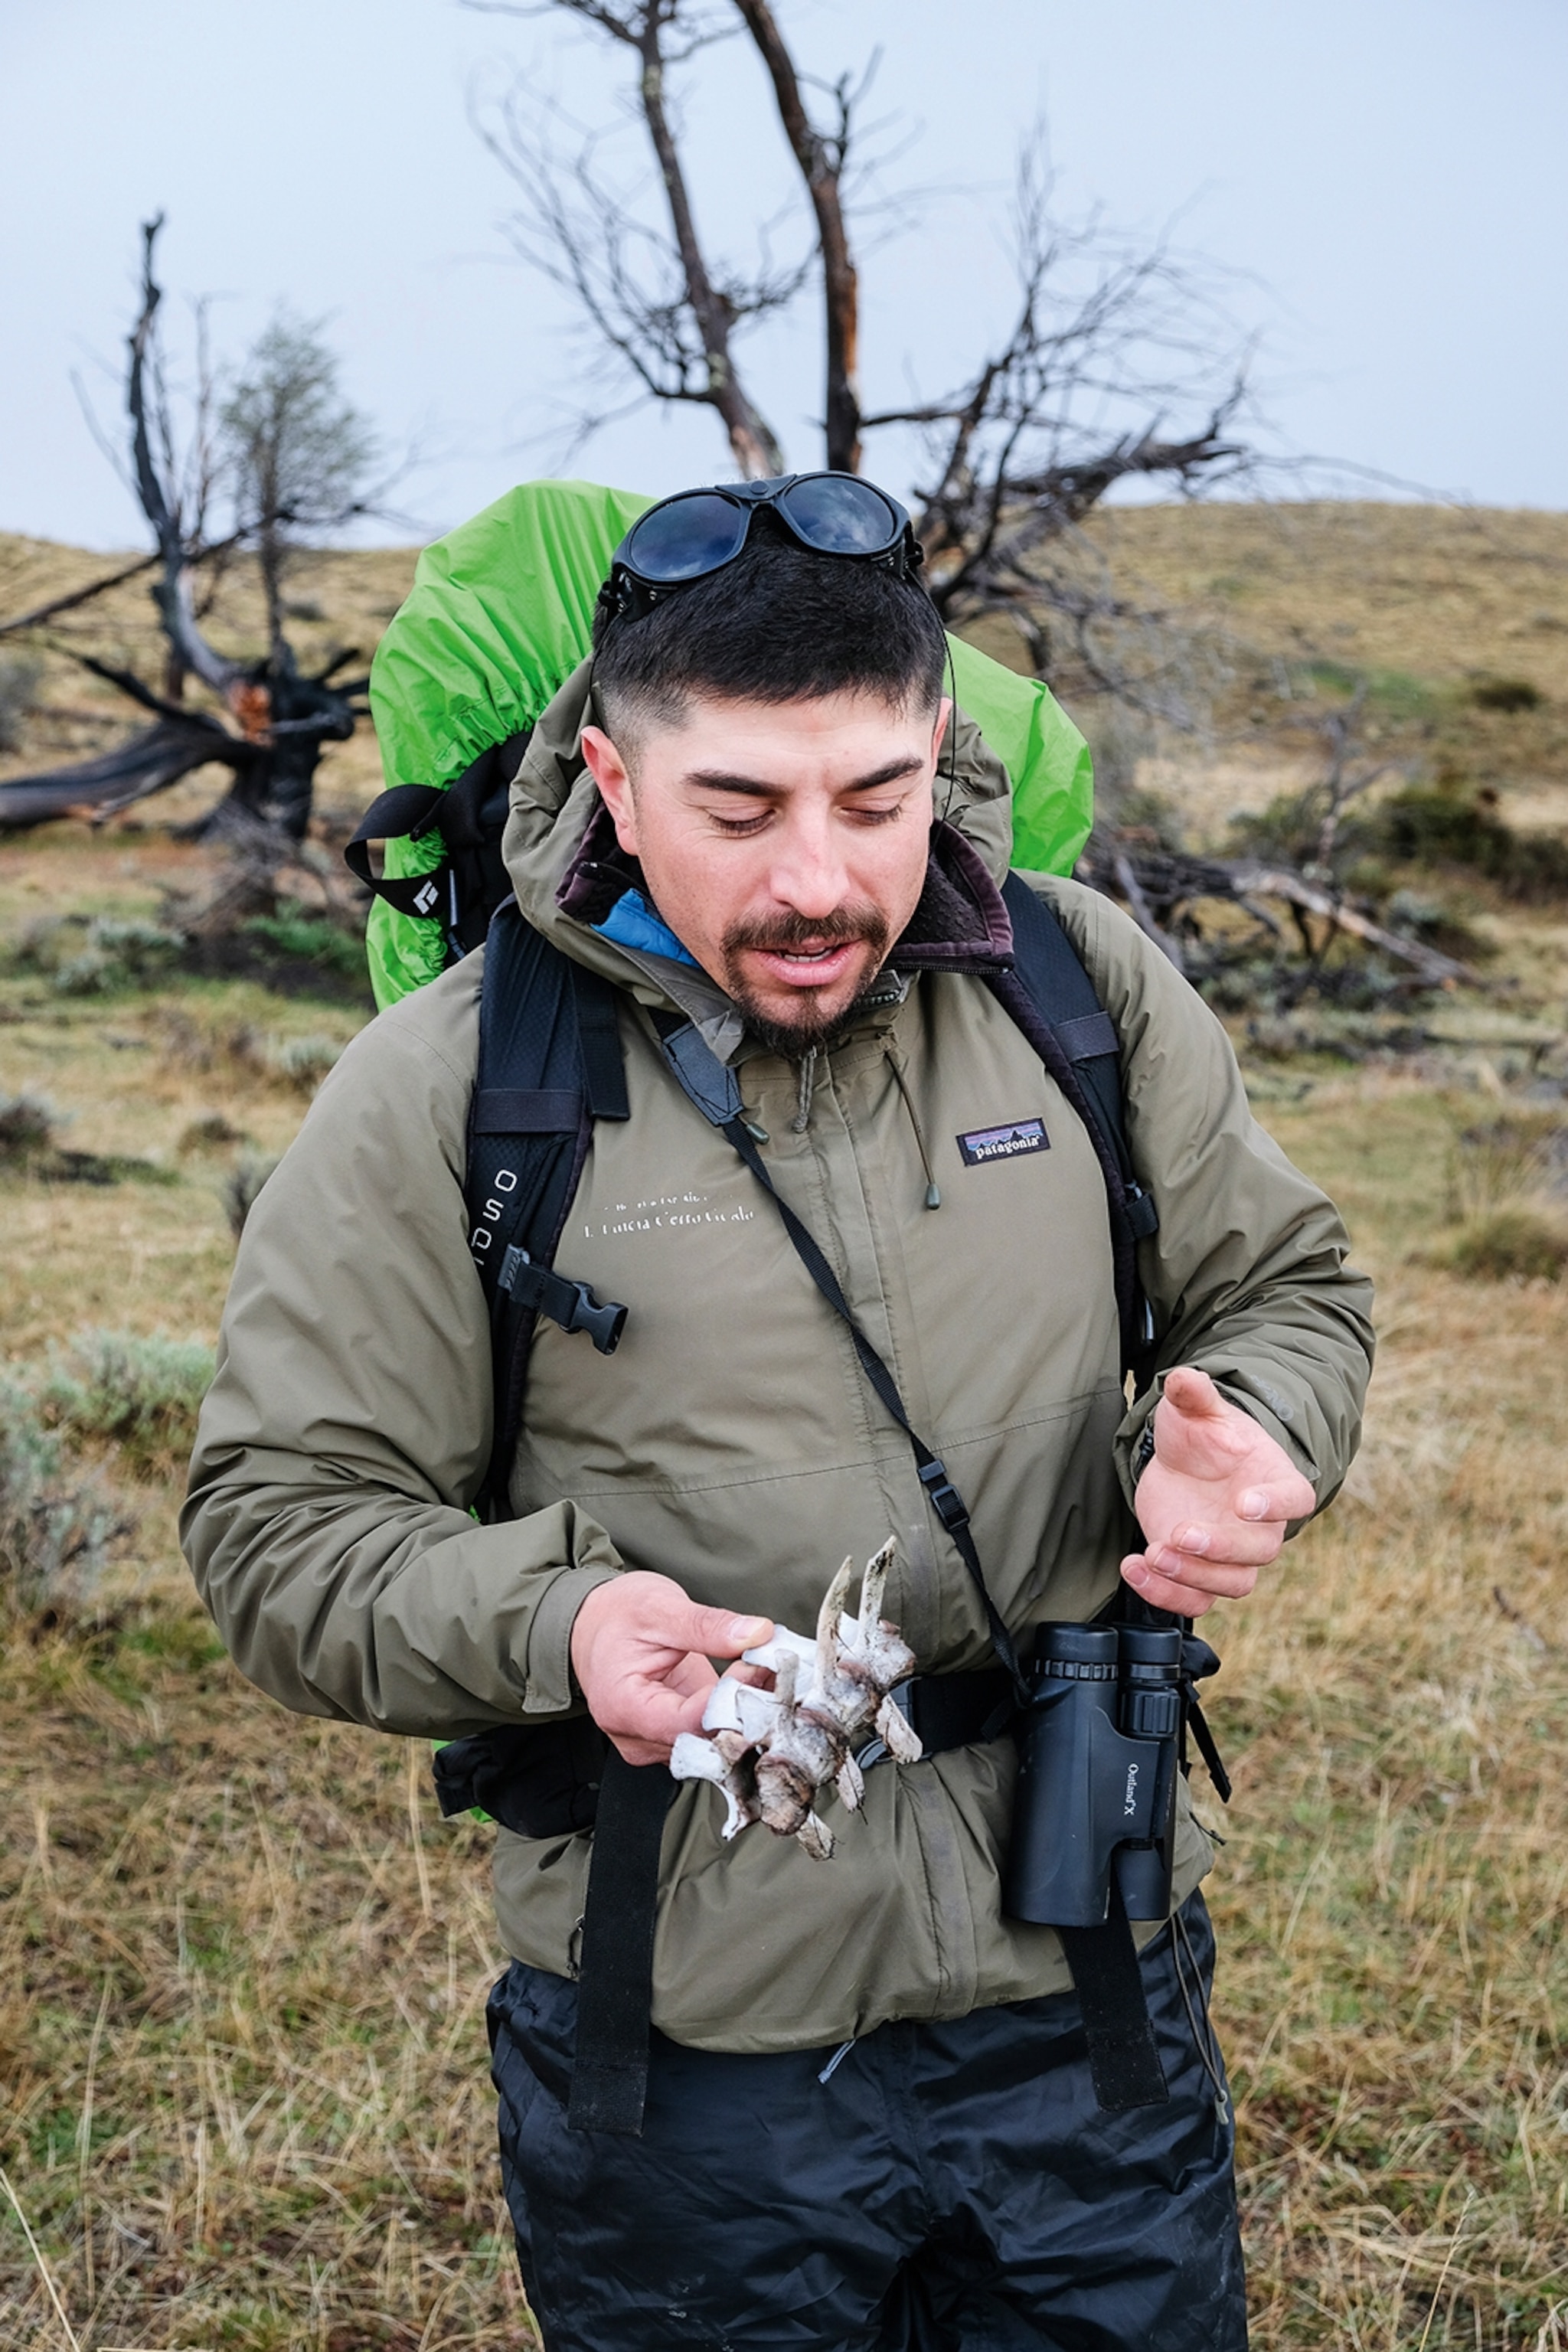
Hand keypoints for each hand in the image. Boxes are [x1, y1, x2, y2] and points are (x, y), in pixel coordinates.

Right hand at [570, 1572, 774, 1766]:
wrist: (590, 1625)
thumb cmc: (616, 1615)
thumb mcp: (660, 1607)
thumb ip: (708, 1626)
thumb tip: (758, 1634)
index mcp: (624, 1708)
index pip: (690, 1724)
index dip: (730, 1698)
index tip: (755, 1663)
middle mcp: (637, 1738)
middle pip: (704, 1741)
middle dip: (744, 1707)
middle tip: (774, 1667)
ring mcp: (655, 1743)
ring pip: (713, 1744)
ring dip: (744, 1711)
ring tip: (765, 1671)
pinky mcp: (673, 1737)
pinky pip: (710, 1735)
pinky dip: (735, 1712)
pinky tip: (752, 1684)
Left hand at [1121, 1365, 1315, 1617]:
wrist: (1186, 1465)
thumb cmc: (1203, 1437)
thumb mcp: (1196, 1411)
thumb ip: (1193, 1395)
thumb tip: (1182, 1377)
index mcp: (1275, 1482)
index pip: (1295, 1499)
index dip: (1276, 1505)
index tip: (1245, 1502)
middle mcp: (1262, 1527)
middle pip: (1259, 1551)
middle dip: (1220, 1547)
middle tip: (1180, 1534)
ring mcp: (1232, 1556)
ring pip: (1230, 1585)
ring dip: (1192, 1577)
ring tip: (1153, 1554)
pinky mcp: (1199, 1573)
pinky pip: (1194, 1602)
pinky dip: (1165, 1595)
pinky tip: (1134, 1568)